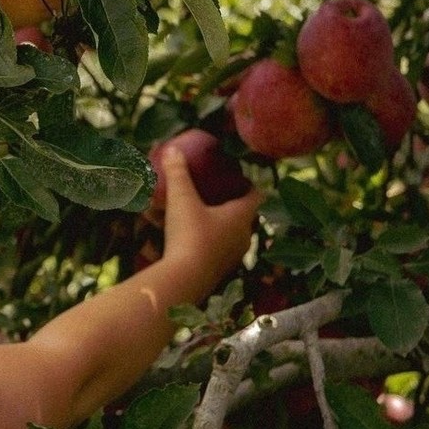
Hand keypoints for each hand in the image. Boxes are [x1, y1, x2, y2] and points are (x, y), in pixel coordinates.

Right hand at [157, 146, 262, 284]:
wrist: (185, 279)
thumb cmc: (190, 234)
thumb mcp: (181, 199)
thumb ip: (177, 172)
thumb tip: (172, 148)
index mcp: (241, 216)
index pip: (256, 195)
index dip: (249, 184)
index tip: (237, 177)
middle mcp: (243, 236)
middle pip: (242, 215)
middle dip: (229, 204)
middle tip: (214, 193)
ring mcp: (231, 256)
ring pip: (226, 234)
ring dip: (214, 224)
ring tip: (194, 215)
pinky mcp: (217, 271)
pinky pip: (212, 250)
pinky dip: (201, 241)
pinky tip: (180, 238)